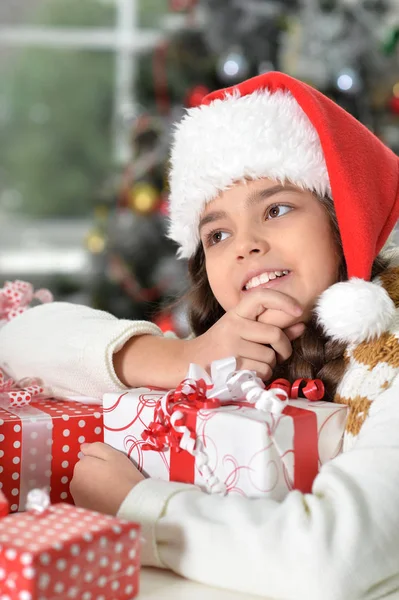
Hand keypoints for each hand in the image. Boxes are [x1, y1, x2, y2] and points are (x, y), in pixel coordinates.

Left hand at [70, 442, 143, 515]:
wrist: (131, 505)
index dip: (101, 463)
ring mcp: (77, 499)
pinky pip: (87, 500)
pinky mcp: (83, 511)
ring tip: (110, 492)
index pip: (88, 460)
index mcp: (81, 467)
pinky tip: (107, 502)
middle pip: (85, 474)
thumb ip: (96, 448)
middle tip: (112, 480)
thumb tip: (83, 447)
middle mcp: (74, 483)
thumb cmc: (124, 477)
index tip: (112, 469)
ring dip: (94, 487)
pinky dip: (94, 500)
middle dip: (95, 475)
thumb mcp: (114, 455)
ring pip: (85, 487)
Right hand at [190, 289, 304, 380]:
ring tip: (256, 364)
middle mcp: (233, 326)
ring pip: (270, 356)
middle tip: (280, 354)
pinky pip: (263, 371)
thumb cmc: (221, 347)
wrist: (189, 363)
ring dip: (270, 365)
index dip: (283, 300)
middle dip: (284, 347)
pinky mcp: (233, 366)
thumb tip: (300, 325)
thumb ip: (270, 329)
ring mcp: (232, 346)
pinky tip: (250, 372)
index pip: (261, 296)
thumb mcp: (242, 332)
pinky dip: (262, 375)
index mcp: (236, 314)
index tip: (298, 311)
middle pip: (275, 333)